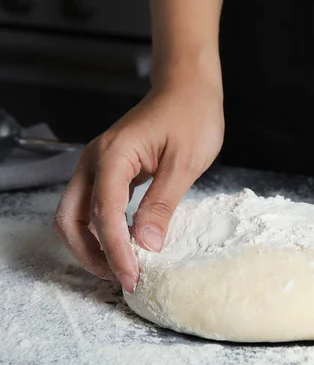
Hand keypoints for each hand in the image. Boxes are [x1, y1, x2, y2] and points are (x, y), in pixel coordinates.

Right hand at [53, 82, 223, 292]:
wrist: (188, 87)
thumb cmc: (192, 115)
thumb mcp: (184, 163)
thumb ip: (162, 204)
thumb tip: (146, 244)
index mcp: (113, 156)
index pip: (103, 214)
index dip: (115, 251)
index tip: (132, 276)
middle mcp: (96, 160)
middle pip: (71, 218)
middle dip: (90, 254)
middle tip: (121, 277)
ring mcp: (99, 163)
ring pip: (76, 213)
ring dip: (92, 244)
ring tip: (120, 266)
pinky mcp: (110, 168)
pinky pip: (93, 204)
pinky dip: (101, 228)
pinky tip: (124, 242)